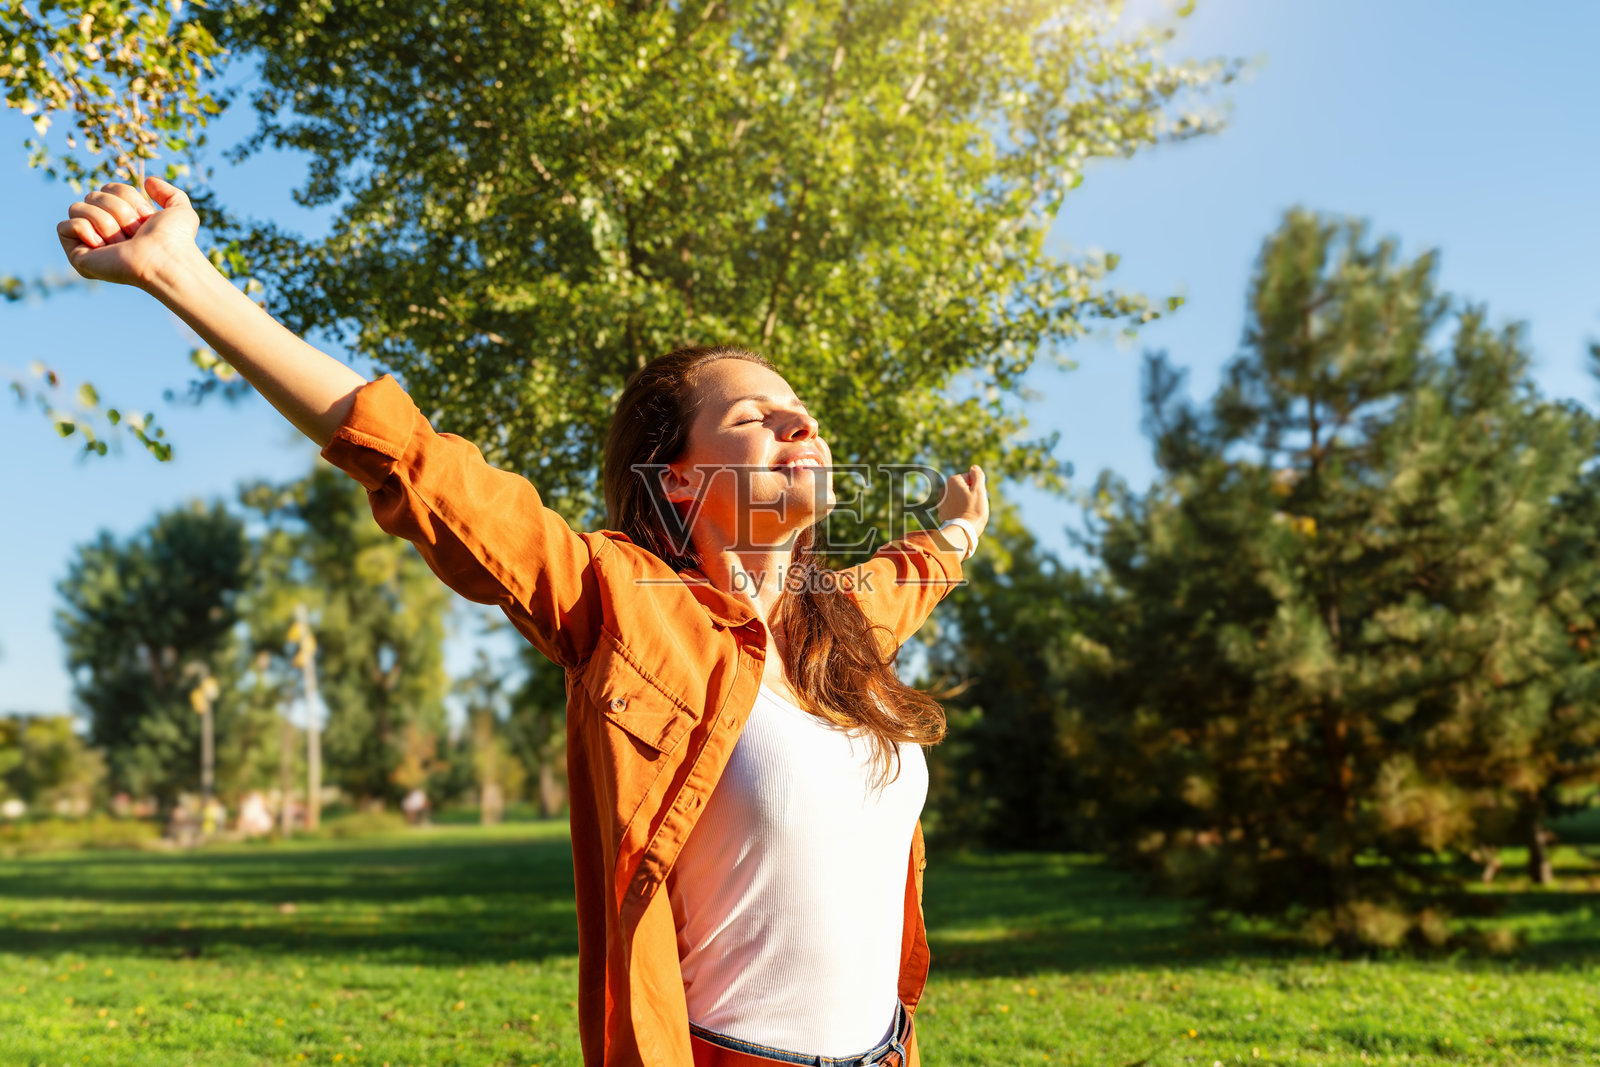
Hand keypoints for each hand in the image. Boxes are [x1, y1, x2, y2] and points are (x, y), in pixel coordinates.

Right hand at [56, 176, 199, 289]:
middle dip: (118, 211)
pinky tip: (103, 248)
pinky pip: (63, 226)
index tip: (146, 219)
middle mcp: (104, 228)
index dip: (129, 198)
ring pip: (76, 207)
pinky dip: (84, 231)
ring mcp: (89, 242)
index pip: (108, 187)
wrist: (165, 259)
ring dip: (105, 223)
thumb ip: (170, 194)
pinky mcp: (77, 255)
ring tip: (122, 243)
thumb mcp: (180, 210)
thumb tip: (148, 181)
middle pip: (93, 194)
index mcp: (122, 218)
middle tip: (134, 234)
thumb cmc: (175, 239)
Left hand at [937, 464, 988, 537]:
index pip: (970, 477)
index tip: (978, 496)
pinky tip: (962, 517)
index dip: (977, 486)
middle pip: (963, 487)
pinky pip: (953, 507)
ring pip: (958, 497)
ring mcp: (941, 502)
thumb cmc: (973, 510)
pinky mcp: (941, 512)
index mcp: (952, 481)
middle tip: (975, 504)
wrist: (963, 531)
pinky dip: (958, 510)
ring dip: (964, 502)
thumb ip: (978, 475)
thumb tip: (974, 467)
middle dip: (970, 493)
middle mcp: (944, 489)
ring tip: (968, 512)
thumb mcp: (980, 490)